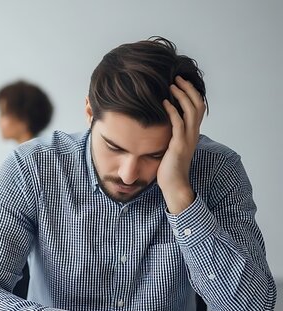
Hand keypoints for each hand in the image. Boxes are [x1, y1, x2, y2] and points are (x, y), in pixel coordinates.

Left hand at [157, 76, 206, 213]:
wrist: (173, 185)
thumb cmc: (169, 167)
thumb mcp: (171, 146)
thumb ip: (170, 134)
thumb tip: (161, 124)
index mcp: (192, 133)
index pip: (198, 108)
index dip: (192, 93)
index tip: (181, 82)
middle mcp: (193, 134)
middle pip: (198, 105)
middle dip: (188, 89)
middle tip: (177, 77)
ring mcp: (187, 139)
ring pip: (191, 111)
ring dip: (182, 96)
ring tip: (172, 85)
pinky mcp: (178, 145)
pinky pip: (178, 124)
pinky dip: (172, 111)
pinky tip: (164, 102)